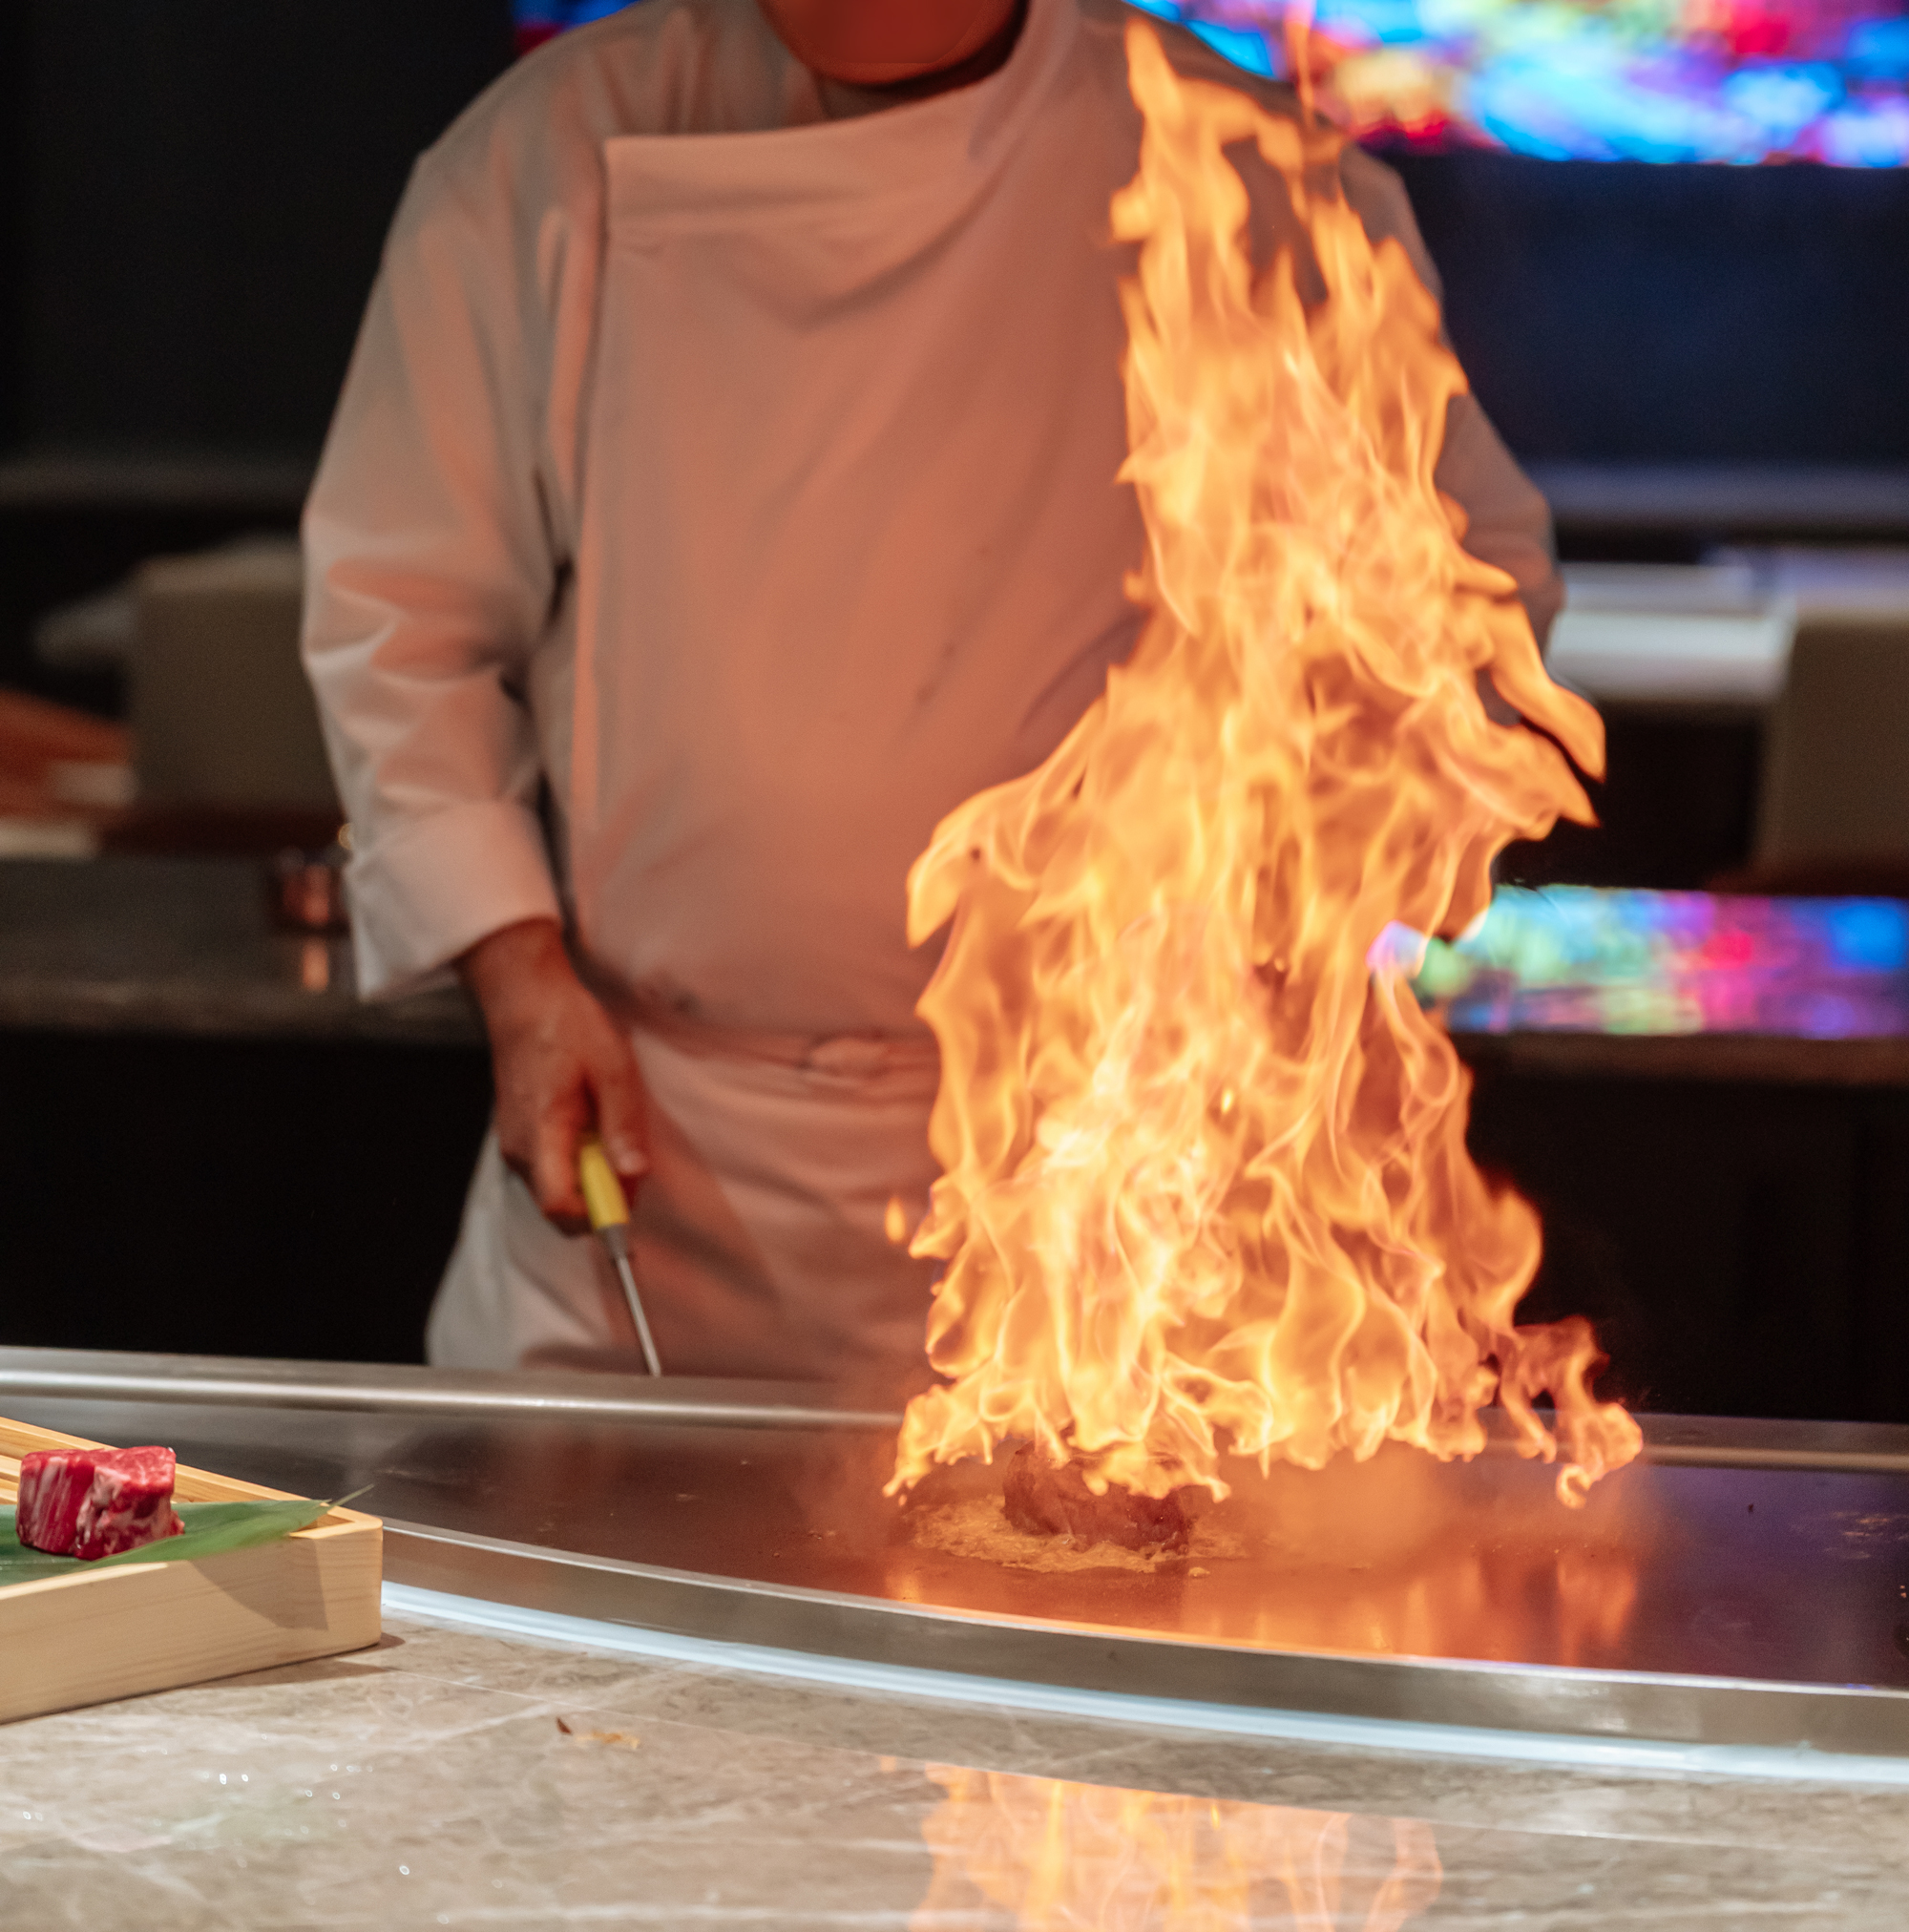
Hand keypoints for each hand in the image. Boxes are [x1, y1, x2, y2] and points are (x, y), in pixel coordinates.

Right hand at [456, 918, 647, 1231]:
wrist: (524, 1000)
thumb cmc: (568, 1027)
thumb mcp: (613, 1068)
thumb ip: (622, 1124)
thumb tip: (634, 1174)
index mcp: (542, 1132)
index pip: (560, 1205)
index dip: (598, 1217)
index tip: (629, 1205)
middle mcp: (520, 1149)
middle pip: (561, 1209)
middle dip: (601, 1200)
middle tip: (629, 1162)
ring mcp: (515, 1146)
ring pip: (557, 1191)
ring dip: (591, 1180)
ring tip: (610, 1134)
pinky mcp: (520, 1139)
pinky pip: (551, 1172)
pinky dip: (578, 1164)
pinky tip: (592, 1128)